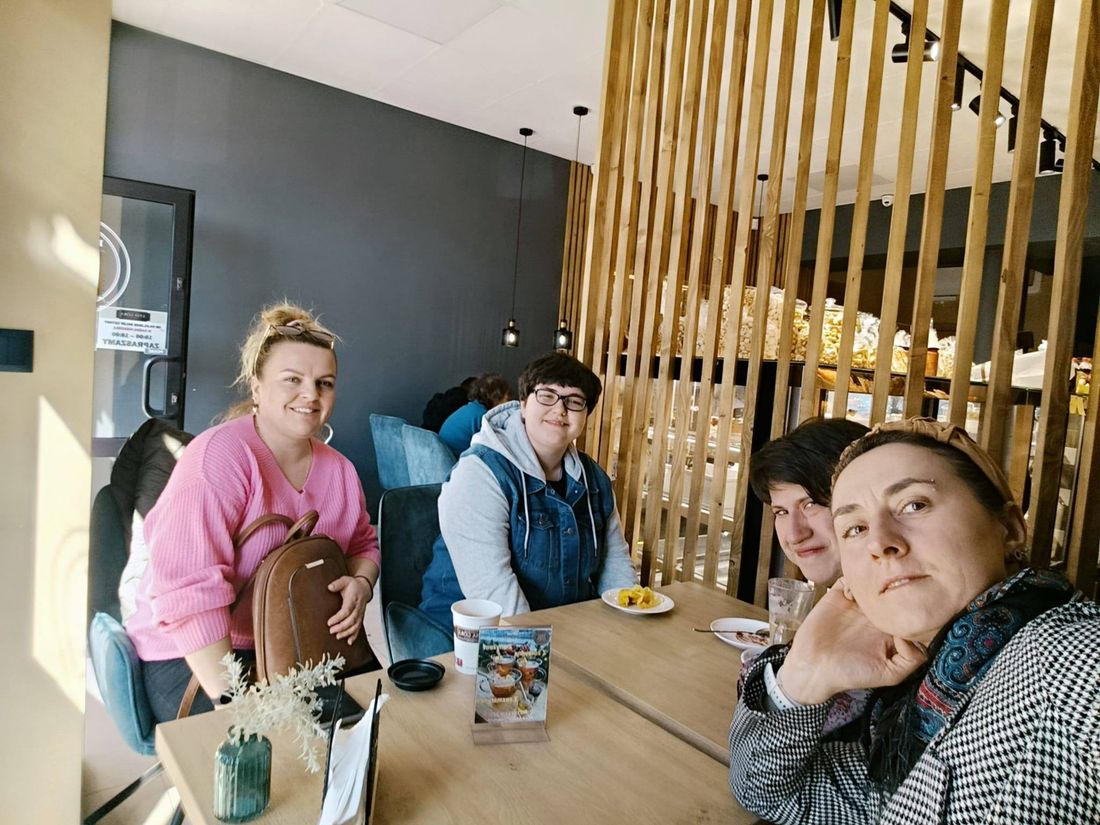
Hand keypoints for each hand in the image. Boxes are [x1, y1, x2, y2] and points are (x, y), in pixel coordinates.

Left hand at [326, 575, 371, 644]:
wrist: (364, 588)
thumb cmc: (353, 585)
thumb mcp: (345, 580)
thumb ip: (338, 584)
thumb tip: (330, 587)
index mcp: (353, 599)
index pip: (347, 610)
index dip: (338, 618)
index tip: (329, 622)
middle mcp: (358, 608)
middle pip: (351, 620)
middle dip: (341, 627)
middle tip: (331, 630)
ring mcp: (360, 614)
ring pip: (355, 625)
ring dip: (347, 633)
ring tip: (338, 636)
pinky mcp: (360, 618)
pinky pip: (359, 628)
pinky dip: (354, 636)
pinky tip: (349, 642)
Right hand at [777, 578, 928, 704]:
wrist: (814, 667)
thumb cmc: (851, 674)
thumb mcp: (889, 675)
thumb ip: (910, 660)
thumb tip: (911, 634)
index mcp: (890, 630)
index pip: (909, 612)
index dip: (911, 609)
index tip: (906, 613)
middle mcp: (876, 615)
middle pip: (893, 593)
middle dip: (895, 589)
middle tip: (890, 595)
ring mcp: (857, 605)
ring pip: (873, 583)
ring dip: (874, 583)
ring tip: (870, 595)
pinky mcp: (838, 596)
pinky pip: (849, 580)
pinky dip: (853, 582)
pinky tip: (850, 596)